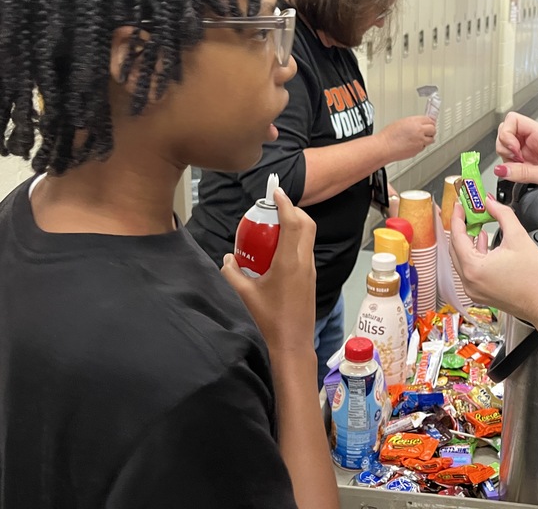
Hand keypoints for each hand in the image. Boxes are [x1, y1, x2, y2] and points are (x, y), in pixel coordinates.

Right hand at [221, 188, 316, 352]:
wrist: (291, 346)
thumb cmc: (267, 322)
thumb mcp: (243, 295)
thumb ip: (231, 273)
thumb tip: (227, 258)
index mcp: (290, 262)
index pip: (293, 222)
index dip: (285, 203)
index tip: (276, 192)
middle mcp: (304, 263)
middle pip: (306, 225)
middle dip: (292, 211)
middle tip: (273, 209)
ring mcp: (310, 272)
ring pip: (307, 238)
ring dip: (294, 226)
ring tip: (272, 228)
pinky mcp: (310, 280)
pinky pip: (305, 252)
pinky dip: (294, 242)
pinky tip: (276, 251)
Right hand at [379, 115, 436, 160]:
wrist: (384, 147)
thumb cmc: (388, 136)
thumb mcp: (401, 122)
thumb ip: (413, 122)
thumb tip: (419, 124)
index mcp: (414, 122)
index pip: (429, 120)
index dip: (429, 122)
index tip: (429, 123)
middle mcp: (419, 131)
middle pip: (433, 129)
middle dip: (431, 130)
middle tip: (427, 131)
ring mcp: (420, 141)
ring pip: (431, 139)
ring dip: (428, 138)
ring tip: (421, 138)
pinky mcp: (418, 150)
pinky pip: (424, 147)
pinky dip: (421, 145)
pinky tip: (414, 144)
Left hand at [449, 198, 537, 324]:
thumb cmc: (536, 278)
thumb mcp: (518, 237)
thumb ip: (502, 214)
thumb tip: (490, 202)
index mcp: (474, 269)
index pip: (457, 237)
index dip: (458, 218)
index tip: (460, 205)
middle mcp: (469, 282)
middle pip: (456, 249)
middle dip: (461, 228)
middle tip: (468, 212)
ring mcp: (473, 290)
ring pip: (462, 260)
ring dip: (467, 241)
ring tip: (476, 224)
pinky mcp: (480, 294)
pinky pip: (470, 270)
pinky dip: (474, 255)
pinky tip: (483, 243)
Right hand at [495, 112, 537, 211]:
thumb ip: (525, 172)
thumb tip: (501, 169)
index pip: (514, 120)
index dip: (507, 133)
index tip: (512, 150)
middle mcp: (537, 141)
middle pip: (507, 133)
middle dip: (504, 146)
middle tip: (514, 161)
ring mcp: (534, 153)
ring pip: (508, 148)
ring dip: (507, 159)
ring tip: (519, 169)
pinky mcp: (534, 166)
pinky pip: (514, 163)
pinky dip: (511, 169)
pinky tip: (520, 176)